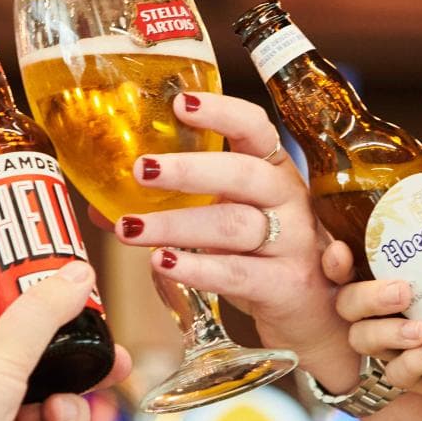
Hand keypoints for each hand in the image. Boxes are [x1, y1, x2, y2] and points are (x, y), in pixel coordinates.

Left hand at [0, 262, 131, 420]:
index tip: (94, 313)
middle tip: (115, 366)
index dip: (61, 314)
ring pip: (58, 412)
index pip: (25, 315)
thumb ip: (44, 312)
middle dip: (84, 371)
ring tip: (55, 417)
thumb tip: (79, 274)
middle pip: (52, 367)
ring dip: (68, 415)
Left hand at [110, 92, 357, 385]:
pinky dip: (199, 269)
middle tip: (140, 170)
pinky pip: (239, 274)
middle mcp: (289, 200)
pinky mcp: (288, 285)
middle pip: (243, 174)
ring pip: (233, 226)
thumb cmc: (265, 258)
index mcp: (273, 171)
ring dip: (177, 226)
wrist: (318, 317)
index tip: (180, 103)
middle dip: (189, 170)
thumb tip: (103, 203)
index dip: (222, 112)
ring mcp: (294, 244)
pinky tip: (164, 264)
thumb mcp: (228, 222)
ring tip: (132, 228)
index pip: (255, 129)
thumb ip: (177, 208)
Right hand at [331, 154, 421, 420]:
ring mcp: (416, 351)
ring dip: (381, 331)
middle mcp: (409, 313)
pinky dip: (410, 363)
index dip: (335, 262)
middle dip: (363, 296)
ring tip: (420, 327)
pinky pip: (396, 377)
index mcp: (420, 280)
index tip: (340, 249)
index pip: (357, 269)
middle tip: (403, 290)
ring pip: (362, 340)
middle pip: (350, 305)